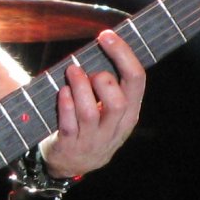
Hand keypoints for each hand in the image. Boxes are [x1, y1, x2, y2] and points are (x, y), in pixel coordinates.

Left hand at [41, 29, 145, 179]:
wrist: (70, 164)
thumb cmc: (89, 125)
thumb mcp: (109, 110)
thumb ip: (109, 85)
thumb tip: (103, 43)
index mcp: (129, 114)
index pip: (137, 81)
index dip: (123, 55)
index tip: (107, 35)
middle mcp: (114, 128)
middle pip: (118, 101)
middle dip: (103, 79)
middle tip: (88, 69)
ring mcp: (92, 140)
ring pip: (90, 112)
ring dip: (80, 87)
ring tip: (72, 71)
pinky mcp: (70, 146)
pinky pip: (69, 124)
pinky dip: (66, 104)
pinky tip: (62, 91)